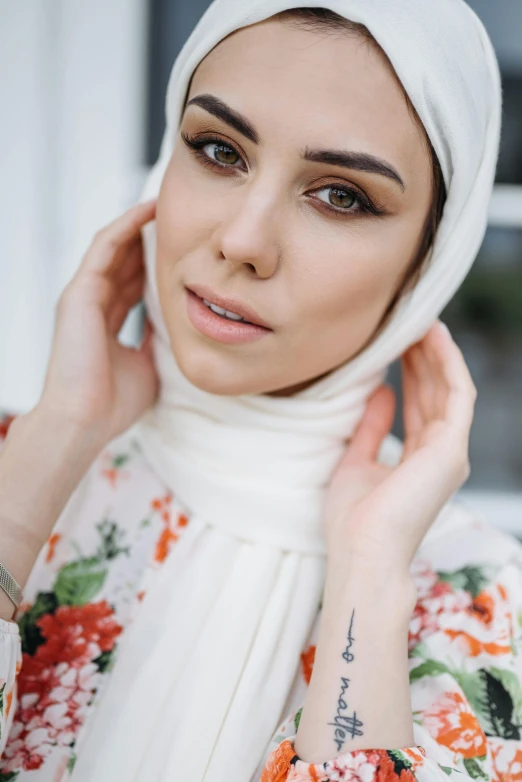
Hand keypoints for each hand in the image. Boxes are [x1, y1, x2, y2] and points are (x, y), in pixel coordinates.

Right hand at [37, 200, 159, 444]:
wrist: (84, 420)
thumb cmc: (113, 403)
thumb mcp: (147, 366)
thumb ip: (157, 344)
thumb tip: (179, 331)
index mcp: (106, 323)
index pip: (132, 285)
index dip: (154, 266)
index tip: (183, 251)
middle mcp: (93, 305)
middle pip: (124, 262)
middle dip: (149, 240)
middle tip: (180, 219)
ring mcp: (84, 296)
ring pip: (114, 248)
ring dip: (138, 223)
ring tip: (164, 204)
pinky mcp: (79, 291)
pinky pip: (105, 247)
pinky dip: (126, 226)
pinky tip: (148, 210)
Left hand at [323, 321, 476, 576]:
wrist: (361, 552)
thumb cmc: (353, 521)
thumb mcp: (355, 462)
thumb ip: (369, 429)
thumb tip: (380, 393)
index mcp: (420, 461)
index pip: (420, 405)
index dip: (411, 372)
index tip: (396, 342)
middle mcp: (441, 454)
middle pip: (436, 392)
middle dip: (422, 356)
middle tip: (406, 322)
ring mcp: (450, 452)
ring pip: (449, 387)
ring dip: (435, 352)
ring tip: (419, 319)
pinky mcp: (451, 448)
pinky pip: (456, 393)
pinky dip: (447, 362)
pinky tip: (432, 336)